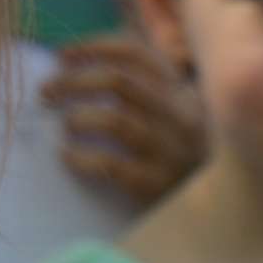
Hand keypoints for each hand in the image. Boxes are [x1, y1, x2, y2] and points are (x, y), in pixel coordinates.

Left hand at [40, 34, 205, 204]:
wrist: (216, 214)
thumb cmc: (183, 161)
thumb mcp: (178, 119)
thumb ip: (149, 92)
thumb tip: (81, 65)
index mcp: (183, 94)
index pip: (137, 54)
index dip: (94, 48)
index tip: (61, 55)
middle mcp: (183, 118)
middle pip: (120, 82)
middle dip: (74, 81)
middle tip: (46, 92)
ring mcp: (173, 152)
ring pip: (116, 120)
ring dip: (79, 117)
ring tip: (66, 125)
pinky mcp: (160, 185)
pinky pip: (112, 164)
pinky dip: (82, 157)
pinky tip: (68, 157)